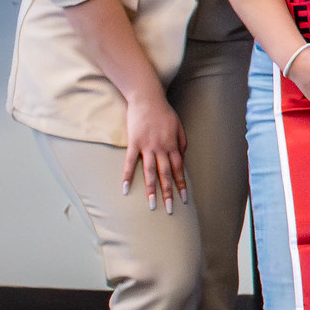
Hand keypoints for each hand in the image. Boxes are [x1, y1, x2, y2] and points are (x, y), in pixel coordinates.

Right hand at [122, 91, 186, 213]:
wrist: (147, 99)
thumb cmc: (165, 113)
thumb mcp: (179, 127)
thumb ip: (182, 144)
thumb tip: (182, 159)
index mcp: (174, 146)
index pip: (179, 170)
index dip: (182, 185)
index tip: (184, 199)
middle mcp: (162, 149)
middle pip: (166, 175)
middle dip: (168, 193)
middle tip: (171, 209)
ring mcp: (147, 147)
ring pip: (150, 172)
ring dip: (151, 189)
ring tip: (151, 205)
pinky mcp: (133, 143)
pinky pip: (130, 162)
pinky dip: (127, 176)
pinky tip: (125, 189)